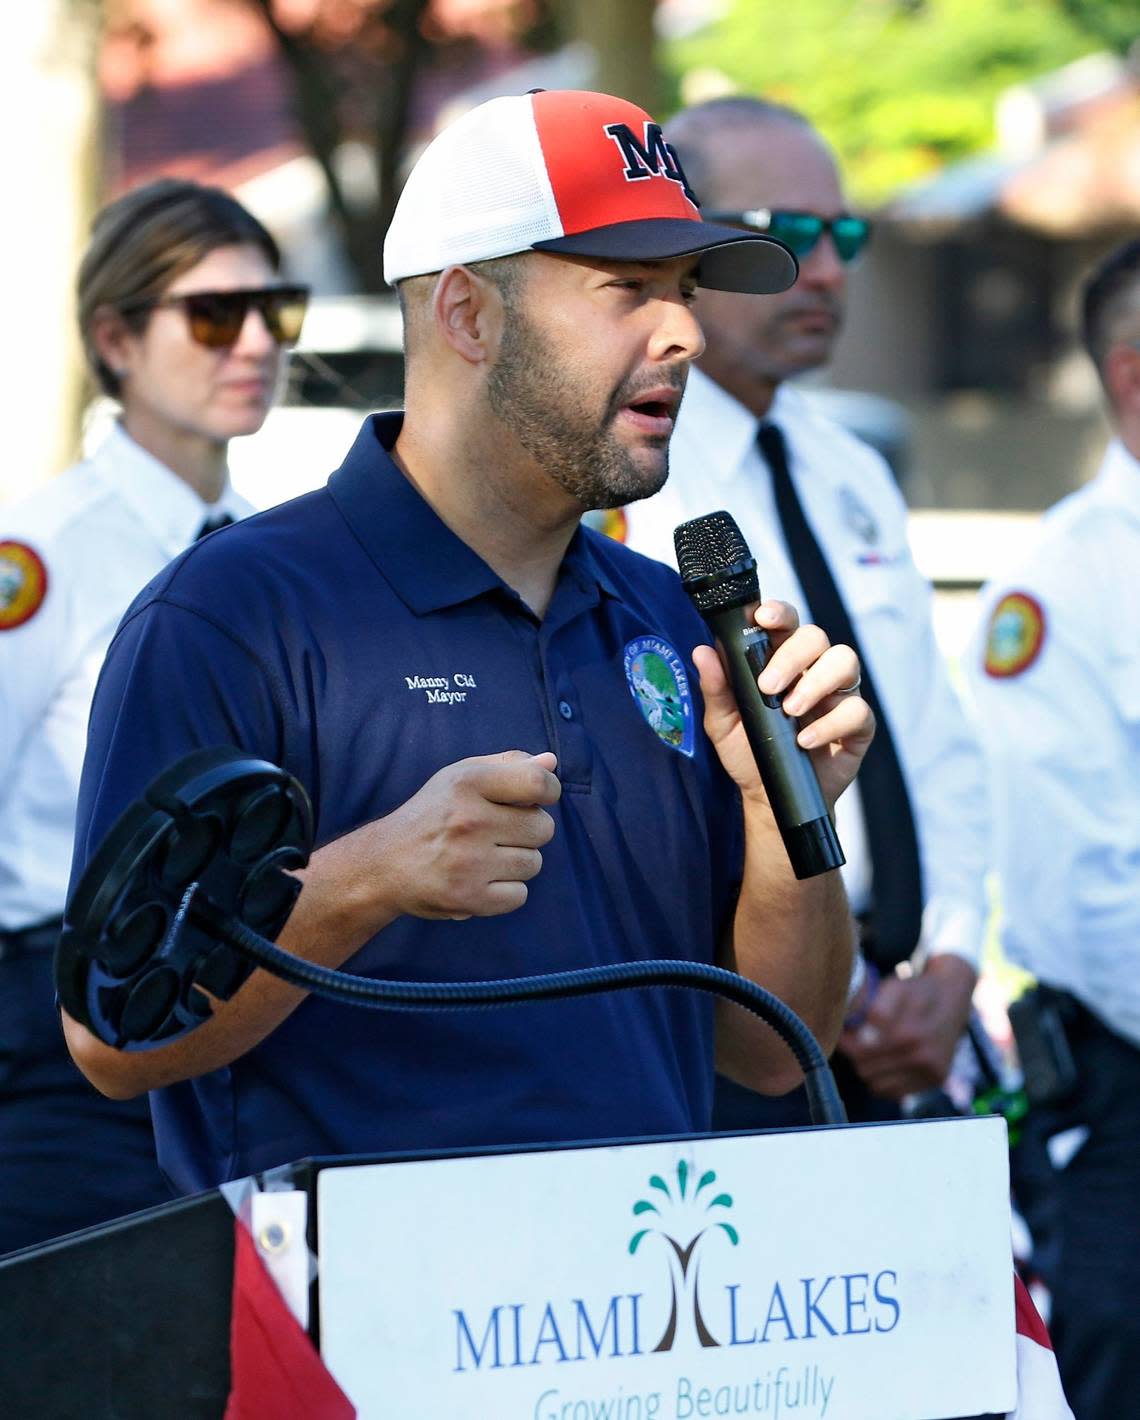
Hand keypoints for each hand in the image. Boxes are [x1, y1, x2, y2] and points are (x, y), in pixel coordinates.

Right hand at [373, 750, 560, 920]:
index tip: (539, 797)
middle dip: (530, 830)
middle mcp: (468, 821)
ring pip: (533, 863)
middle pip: (543, 827)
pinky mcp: (467, 898)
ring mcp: (468, 862)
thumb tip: (551, 761)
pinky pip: (520, 895)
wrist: (384, 864)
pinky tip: (483, 880)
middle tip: (501, 832)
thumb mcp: (461, 776)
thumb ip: (508, 765)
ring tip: (487, 856)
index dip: (550, 790)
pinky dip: (507, 891)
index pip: (537, 782)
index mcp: (467, 783)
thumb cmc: (433, 814)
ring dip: (518, 862)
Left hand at [692, 599, 874, 810]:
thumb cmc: (748, 752)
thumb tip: (701, 651)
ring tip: (791, 711)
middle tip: (769, 686)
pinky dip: (831, 724)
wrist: (770, 797)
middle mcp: (812, 670)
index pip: (786, 623)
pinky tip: (805, 741)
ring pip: (846, 661)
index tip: (763, 618)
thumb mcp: (722, 723)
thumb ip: (716, 688)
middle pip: (816, 637)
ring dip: (816, 682)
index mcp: (780, 660)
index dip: (779, 612)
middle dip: (792, 656)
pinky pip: (858, 710)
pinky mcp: (856, 725)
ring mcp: (837, 695)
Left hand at [839, 953, 976, 1099]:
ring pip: (876, 1083)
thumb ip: (876, 1010)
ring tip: (870, 1049)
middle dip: (855, 1054)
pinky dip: (884, 1080)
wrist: (954, 997)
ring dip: (868, 1068)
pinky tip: (886, 1061)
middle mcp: (922, 1055)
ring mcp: (931, 1070)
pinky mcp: (936, 1080)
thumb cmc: (917, 991)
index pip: (861, 1051)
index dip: (846, 1041)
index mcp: (908, 1033)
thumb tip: (862, 1038)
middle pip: (866, 1068)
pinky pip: (894, 1092)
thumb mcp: (894, 988)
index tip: (843, 1032)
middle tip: (853, 1040)